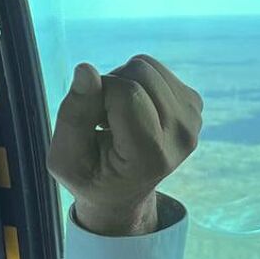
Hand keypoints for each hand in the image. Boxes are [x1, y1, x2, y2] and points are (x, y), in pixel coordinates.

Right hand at [48, 55, 202, 235]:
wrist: (122, 193)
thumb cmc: (89, 176)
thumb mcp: (66, 159)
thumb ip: (73, 115)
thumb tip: (86, 68)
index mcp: (152, 157)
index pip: (127, 93)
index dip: (97, 94)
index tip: (91, 122)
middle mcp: (182, 137)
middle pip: (140, 72)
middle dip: (110, 86)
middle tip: (103, 120)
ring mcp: (193, 120)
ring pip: (147, 65)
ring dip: (122, 82)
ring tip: (115, 117)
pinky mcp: (193, 105)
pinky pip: (156, 69)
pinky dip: (136, 82)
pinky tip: (132, 111)